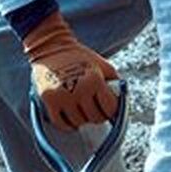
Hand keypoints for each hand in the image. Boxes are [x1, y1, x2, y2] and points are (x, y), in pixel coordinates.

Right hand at [22, 9, 117, 128]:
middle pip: (95, 118)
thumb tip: (121, 105)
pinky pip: (61, 124)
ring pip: (79, 123)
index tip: (106, 108)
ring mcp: (63, 96)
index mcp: (95, 80)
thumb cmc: (80, 56)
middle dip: (97, 115)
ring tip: (81, 109)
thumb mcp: (103, 65)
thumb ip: (114, 83)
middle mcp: (79, 89)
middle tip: (93, 109)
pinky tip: (70, 116)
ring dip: (82, 120)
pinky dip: (68, 125)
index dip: (110, 111)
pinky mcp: (49, 100)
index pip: (110, 109)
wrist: (51, 47)